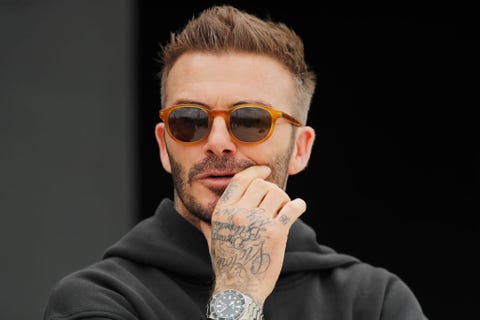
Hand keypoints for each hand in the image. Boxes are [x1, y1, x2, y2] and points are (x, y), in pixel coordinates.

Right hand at [199, 165, 306, 305]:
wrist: (239, 287)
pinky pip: (292, 208)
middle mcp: (239, 213)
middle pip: (261, 185)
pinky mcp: (276, 233)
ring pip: (277, 194)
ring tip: (285, 208)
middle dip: (271, 189)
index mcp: (223, 211)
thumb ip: (209, 223)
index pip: (241, 181)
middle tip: (276, 200)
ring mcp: (258, 222)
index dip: (255, 171)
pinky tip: (298, 207)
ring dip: (284, 198)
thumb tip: (199, 217)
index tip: (265, 170)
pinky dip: (298, 205)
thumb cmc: (227, 262)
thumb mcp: (212, 238)